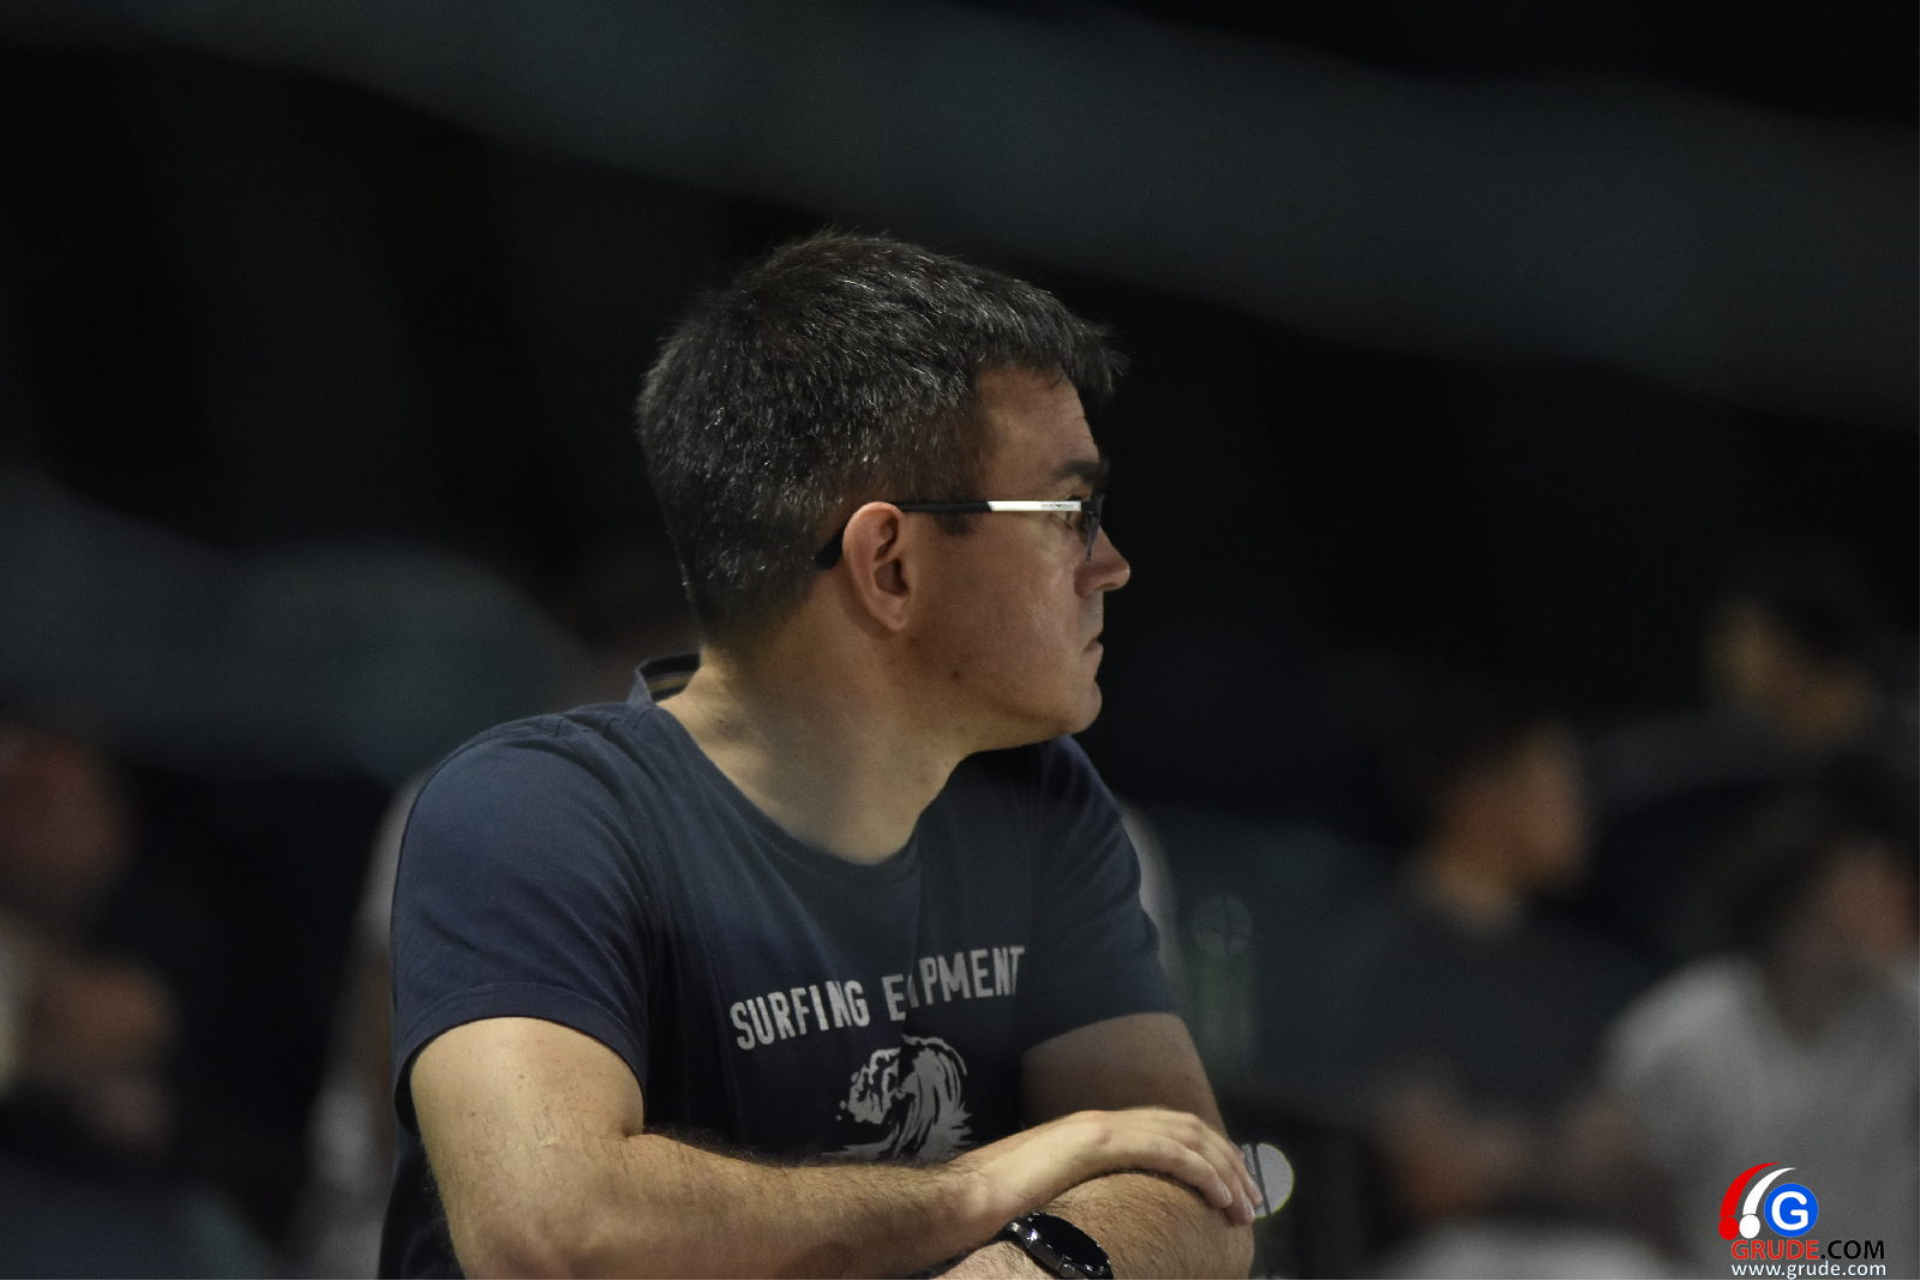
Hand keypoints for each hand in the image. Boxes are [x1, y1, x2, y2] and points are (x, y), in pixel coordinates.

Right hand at [951, 1106, 1259, 1228]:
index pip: (1164, 1130)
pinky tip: (1220, 1196)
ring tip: (1245, 1206)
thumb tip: (1102, 1223)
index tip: (1228, 1186)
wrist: (961, 1199)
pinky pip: (1167, 1152)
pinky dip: (1203, 1172)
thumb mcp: (1051, 1197)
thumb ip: (1082, 1196)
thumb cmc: (994, 1210)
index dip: (1204, 1154)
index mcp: (1091, 1132)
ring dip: (1224, 1169)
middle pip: (1184, 1128)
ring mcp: (1099, 1129)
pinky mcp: (1098, 1144)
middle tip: (1250, 1198)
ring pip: (1185, 1137)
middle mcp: (1101, 1122)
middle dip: (1226, 1160)